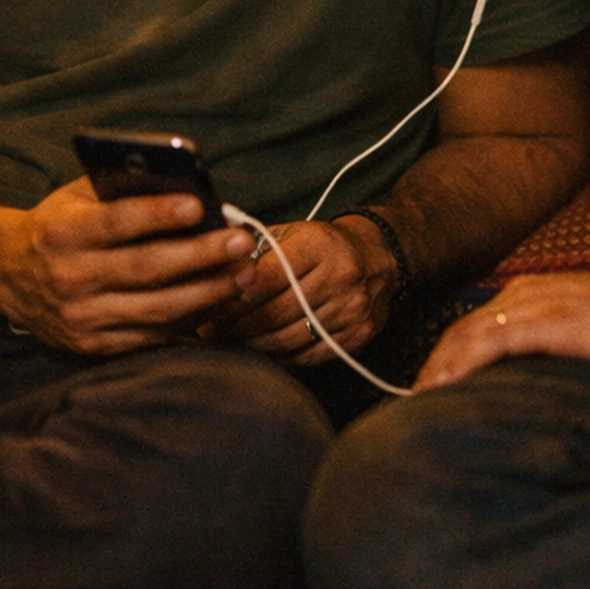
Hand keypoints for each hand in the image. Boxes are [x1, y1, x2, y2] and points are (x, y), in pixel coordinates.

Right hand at [0, 177, 255, 353]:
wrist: (5, 276)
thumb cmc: (57, 226)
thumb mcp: (75, 198)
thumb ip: (120, 190)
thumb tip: (185, 185)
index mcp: (61, 233)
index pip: (116, 223)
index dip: (159, 214)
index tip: (200, 204)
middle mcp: (69, 278)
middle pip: (146, 269)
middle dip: (201, 255)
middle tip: (242, 242)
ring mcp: (80, 318)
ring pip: (156, 309)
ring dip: (207, 293)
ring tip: (243, 275)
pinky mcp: (92, 347)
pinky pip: (151, 336)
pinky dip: (190, 320)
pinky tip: (218, 302)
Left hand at [211, 216, 396, 365]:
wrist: (378, 258)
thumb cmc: (322, 245)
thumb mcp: (294, 232)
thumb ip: (256, 249)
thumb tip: (212, 269)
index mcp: (318, 245)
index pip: (267, 278)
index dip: (234, 297)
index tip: (211, 308)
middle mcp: (339, 276)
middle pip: (276, 313)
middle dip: (238, 326)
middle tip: (213, 332)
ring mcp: (352, 309)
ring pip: (290, 339)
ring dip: (255, 345)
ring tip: (233, 343)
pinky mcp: (358, 334)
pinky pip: (309, 355)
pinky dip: (282, 356)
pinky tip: (264, 350)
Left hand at [414, 263, 589, 388]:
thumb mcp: (588, 334)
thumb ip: (557, 350)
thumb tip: (535, 386)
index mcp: (533, 294)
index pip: (474, 327)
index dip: (447, 360)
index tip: (430, 393)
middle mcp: (525, 293)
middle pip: (460, 331)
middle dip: (433, 368)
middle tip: (412, 406)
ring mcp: (534, 304)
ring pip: (465, 335)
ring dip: (437, 370)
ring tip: (417, 405)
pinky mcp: (547, 321)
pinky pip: (488, 342)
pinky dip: (459, 366)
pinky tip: (443, 390)